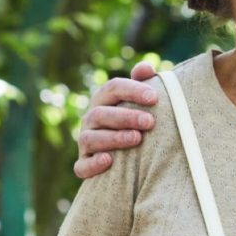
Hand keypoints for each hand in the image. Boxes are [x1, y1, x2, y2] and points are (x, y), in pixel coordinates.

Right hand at [74, 62, 158, 178]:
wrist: (128, 153)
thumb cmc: (138, 118)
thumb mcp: (142, 99)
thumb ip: (143, 82)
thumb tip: (145, 68)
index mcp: (104, 99)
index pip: (113, 88)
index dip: (133, 90)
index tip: (154, 97)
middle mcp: (91, 119)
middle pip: (101, 113)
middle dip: (126, 117)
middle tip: (150, 121)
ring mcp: (85, 142)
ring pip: (90, 138)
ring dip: (114, 138)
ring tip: (137, 138)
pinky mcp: (84, 164)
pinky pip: (81, 166)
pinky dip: (93, 164)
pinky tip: (109, 161)